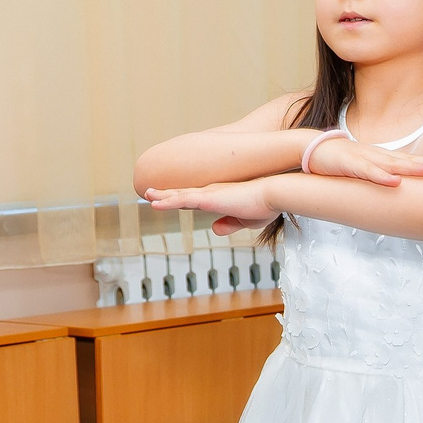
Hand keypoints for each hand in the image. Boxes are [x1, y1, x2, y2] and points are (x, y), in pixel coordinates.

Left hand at [144, 181, 276, 236]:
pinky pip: (182, 200)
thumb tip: (214, 230)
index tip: (171, 199)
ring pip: (179, 195)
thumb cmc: (266, 205)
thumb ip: (230, 224)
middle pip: (184, 193)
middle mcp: (212, 192)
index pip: (197, 198)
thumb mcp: (247, 220)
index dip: (182, 198)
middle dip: (167, 194)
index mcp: (221, 196)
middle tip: (151, 192)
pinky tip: (154, 203)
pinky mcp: (208, 199)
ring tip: (148, 195)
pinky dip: (167, 202)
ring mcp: (209, 194)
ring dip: (162, 196)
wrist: (275, 194)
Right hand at [304, 137, 422, 186]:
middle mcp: (376, 156)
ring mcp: (363, 159)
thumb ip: (378, 174)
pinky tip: (394, 182)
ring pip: (391, 164)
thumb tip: (395, 186)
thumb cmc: (338, 161)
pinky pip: (367, 172)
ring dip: (411, 168)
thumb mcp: (362, 168)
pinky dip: (381, 177)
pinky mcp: (348, 164)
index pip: (408, 161)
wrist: (310, 149)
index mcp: (380, 158)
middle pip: (406, 160)